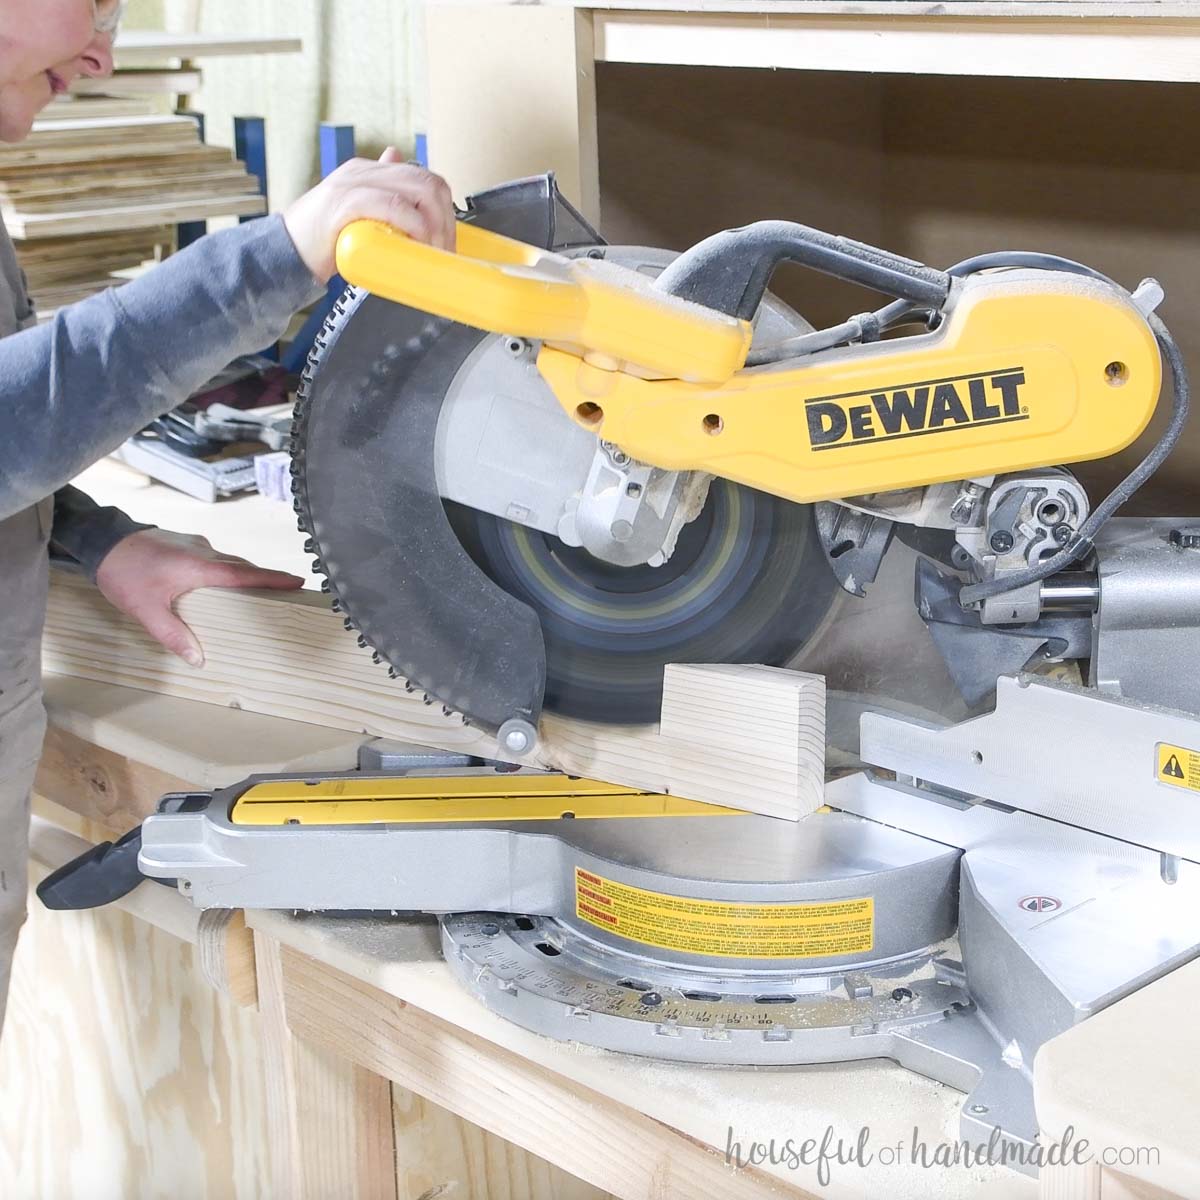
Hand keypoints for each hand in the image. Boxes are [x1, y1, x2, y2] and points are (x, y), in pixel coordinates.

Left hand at [95, 529, 303, 666]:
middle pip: (243, 566)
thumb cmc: (123, 573)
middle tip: (288, 589)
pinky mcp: (185, 543)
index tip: (298, 580)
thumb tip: (198, 658)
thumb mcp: (146, 610)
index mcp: (200, 567)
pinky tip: (220, 582)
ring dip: (244, 573)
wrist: (100, 540)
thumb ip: (174, 635)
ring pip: (228, 560)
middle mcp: (203, 552)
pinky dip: (225, 569)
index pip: (245, 573)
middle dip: (265, 578)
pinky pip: (214, 557)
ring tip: (257, 590)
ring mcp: (195, 544)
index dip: (273, 578)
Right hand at [282, 147, 455, 281]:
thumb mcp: (357, 214)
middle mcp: (364, 171)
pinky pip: (393, 206)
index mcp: (370, 172)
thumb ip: (379, 197)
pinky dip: (414, 226)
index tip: (450, 240)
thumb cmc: (322, 239)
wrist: (285, 252)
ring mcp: (355, 183)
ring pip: (417, 191)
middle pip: (427, 182)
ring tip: (436, 252)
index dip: (446, 208)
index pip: (425, 177)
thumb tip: (398, 170)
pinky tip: (418, 244)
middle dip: (447, 219)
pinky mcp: (346, 202)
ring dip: (436, 225)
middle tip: (447, 251)